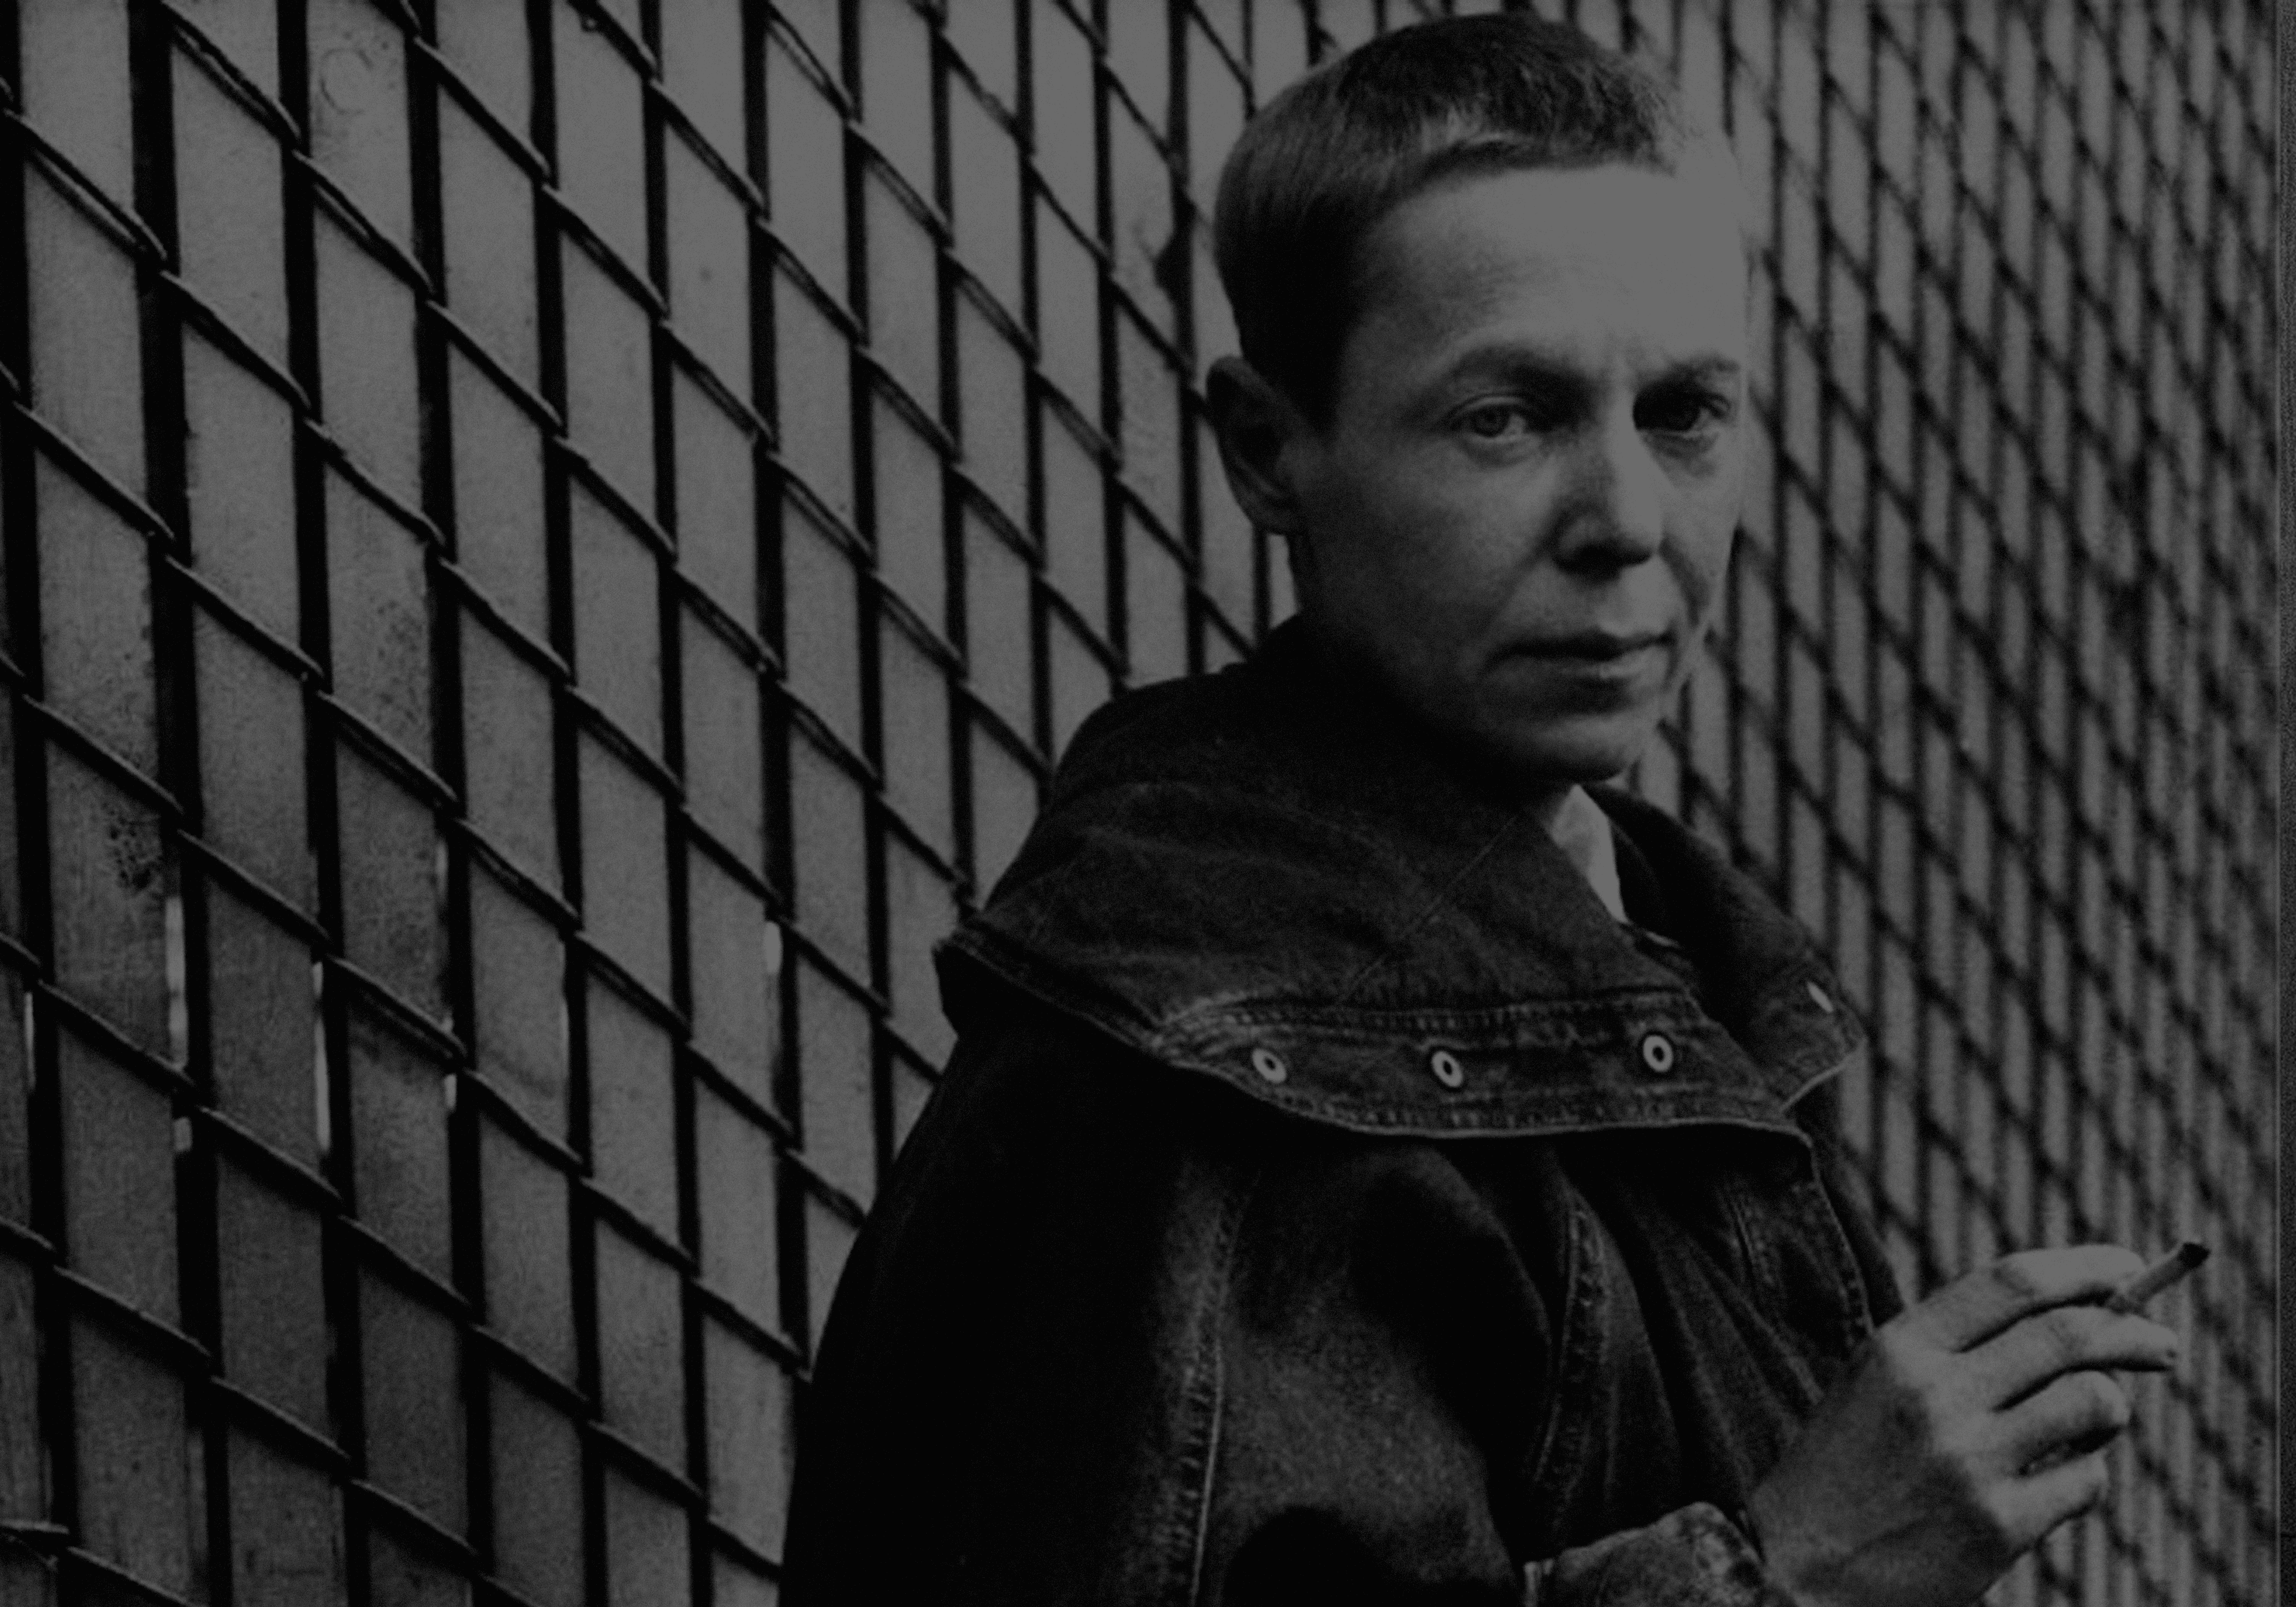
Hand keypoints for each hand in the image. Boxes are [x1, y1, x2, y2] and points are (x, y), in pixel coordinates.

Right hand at [1743, 1245, 2180, 1606]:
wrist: (1795, 1569)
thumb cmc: (1845, 1469)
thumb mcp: (1876, 1385)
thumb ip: (1953, 1347)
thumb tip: (2068, 1313)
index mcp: (1898, 1348)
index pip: (2012, 1282)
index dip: (2083, 1268)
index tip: (2125, 1268)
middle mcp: (1935, 1395)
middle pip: (2068, 1336)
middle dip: (2134, 1333)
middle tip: (2163, 1344)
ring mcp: (1968, 1462)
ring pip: (2092, 1404)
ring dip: (2111, 1407)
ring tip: (2096, 1420)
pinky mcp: (1997, 1527)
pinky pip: (2085, 1481)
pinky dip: (2086, 1474)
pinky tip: (2057, 1481)